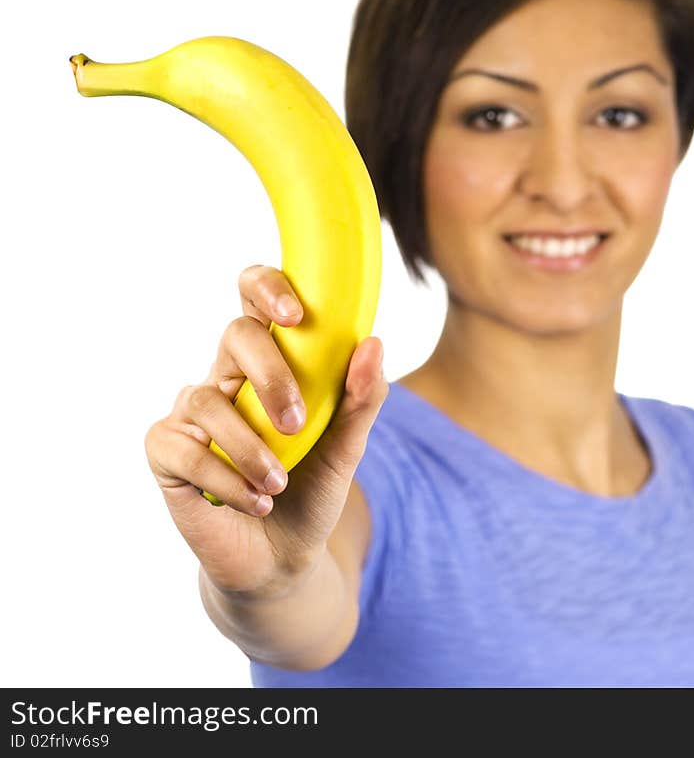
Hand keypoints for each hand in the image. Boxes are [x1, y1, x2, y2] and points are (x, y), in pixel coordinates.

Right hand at [143, 264, 387, 595]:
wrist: (284, 559)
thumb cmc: (313, 489)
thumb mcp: (347, 447)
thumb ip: (362, 398)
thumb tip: (374, 343)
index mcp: (271, 360)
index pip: (255, 297)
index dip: (267, 287)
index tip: (296, 315)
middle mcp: (226, 376)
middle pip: (233, 336)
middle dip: (270, 376)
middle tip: (297, 424)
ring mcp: (192, 413)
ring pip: (205, 399)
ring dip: (249, 446)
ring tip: (279, 483)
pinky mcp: (166, 452)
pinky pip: (182, 447)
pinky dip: (224, 478)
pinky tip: (255, 501)